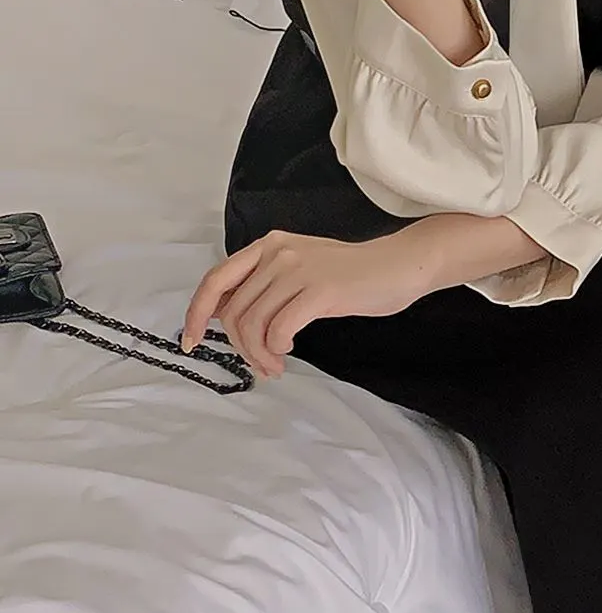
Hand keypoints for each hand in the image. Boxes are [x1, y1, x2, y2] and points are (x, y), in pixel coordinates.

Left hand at [182, 230, 429, 378]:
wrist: (398, 266)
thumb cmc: (354, 276)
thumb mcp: (301, 270)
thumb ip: (267, 286)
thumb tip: (233, 319)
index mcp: (267, 246)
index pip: (215, 280)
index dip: (197, 314)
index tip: (192, 342)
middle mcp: (276, 253)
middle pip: (234, 311)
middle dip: (241, 348)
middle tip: (261, 366)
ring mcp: (297, 269)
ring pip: (253, 323)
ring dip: (260, 354)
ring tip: (276, 366)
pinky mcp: (319, 290)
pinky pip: (279, 329)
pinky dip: (278, 348)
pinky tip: (289, 351)